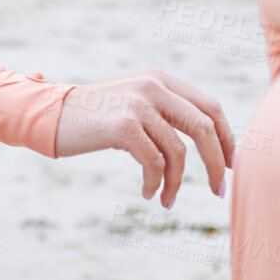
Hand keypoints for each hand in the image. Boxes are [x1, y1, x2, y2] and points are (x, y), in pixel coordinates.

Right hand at [51, 70, 235, 207]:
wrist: (49, 115)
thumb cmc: (93, 118)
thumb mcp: (133, 104)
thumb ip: (164, 111)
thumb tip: (207, 141)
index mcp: (160, 79)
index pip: (210, 107)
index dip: (227, 138)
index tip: (230, 165)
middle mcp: (153, 86)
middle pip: (204, 128)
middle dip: (216, 163)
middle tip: (218, 190)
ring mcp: (138, 105)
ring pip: (178, 152)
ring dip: (178, 183)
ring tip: (168, 199)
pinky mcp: (123, 126)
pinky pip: (154, 163)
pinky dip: (156, 183)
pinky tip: (149, 193)